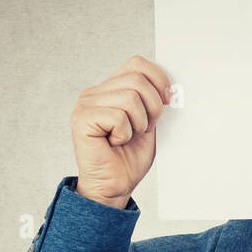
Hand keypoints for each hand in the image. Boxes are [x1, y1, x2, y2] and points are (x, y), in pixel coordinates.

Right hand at [70, 55, 172, 207]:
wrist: (113, 187)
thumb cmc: (128, 159)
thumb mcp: (148, 122)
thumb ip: (153, 100)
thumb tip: (169, 86)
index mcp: (109, 89)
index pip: (137, 64)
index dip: (158, 79)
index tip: (167, 100)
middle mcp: (94, 93)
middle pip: (137, 79)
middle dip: (152, 107)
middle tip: (143, 129)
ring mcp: (85, 104)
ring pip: (130, 97)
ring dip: (138, 123)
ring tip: (126, 137)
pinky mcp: (81, 119)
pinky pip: (118, 116)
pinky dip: (124, 134)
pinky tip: (114, 143)